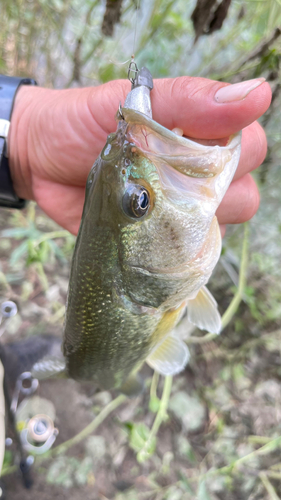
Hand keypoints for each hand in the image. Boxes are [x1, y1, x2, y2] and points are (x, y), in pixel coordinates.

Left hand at [9, 77, 270, 234]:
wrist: (41, 161)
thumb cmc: (84, 123)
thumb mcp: (135, 103)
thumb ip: (191, 99)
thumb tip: (256, 93)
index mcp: (203, 134)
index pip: (250, 146)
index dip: (229, 154)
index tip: (184, 151)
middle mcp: (203, 174)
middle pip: (244, 193)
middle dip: (210, 194)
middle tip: (160, 181)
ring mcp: (186, 211)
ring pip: (225, 227)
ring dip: (193, 224)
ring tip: (149, 206)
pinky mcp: (166, 241)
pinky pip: (195, 254)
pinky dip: (177, 248)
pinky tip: (147, 231)